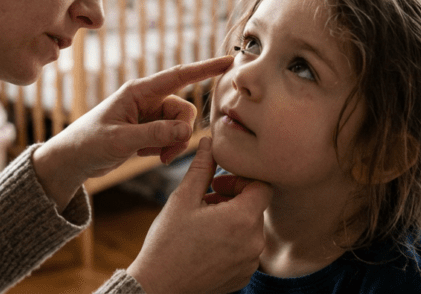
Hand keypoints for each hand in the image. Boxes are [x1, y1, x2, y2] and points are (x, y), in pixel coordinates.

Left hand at [33, 56, 233, 210]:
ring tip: (156, 157)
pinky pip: (172, 136)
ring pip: (180, 126)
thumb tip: (187, 132)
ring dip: (174, 144)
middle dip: (181, 133)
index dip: (206, 68)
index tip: (229, 60)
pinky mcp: (149, 130)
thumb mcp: (121, 140)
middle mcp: (147, 99)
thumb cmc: (89, 142)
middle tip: (166, 155)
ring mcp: (149, 115)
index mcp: (139, 91)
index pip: (179, 75)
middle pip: (184, 110)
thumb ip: (154, 135)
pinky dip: (166, 148)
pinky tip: (148, 156)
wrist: (73, 159)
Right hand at [127, 137, 271, 293]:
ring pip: (250, 228)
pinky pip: (245, 250)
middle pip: (256, 207)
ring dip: (232, 219)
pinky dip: (231, 241)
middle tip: (207, 198)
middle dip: (234, 198)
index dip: (241, 179)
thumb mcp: (183, 198)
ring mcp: (250, 263)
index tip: (219, 184)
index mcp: (242, 219)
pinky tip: (206, 242)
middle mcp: (254, 243)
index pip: (262, 186)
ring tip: (204, 221)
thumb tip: (210, 141)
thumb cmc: (167, 242)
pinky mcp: (244, 276)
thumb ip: (202, 167)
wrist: (158, 288)